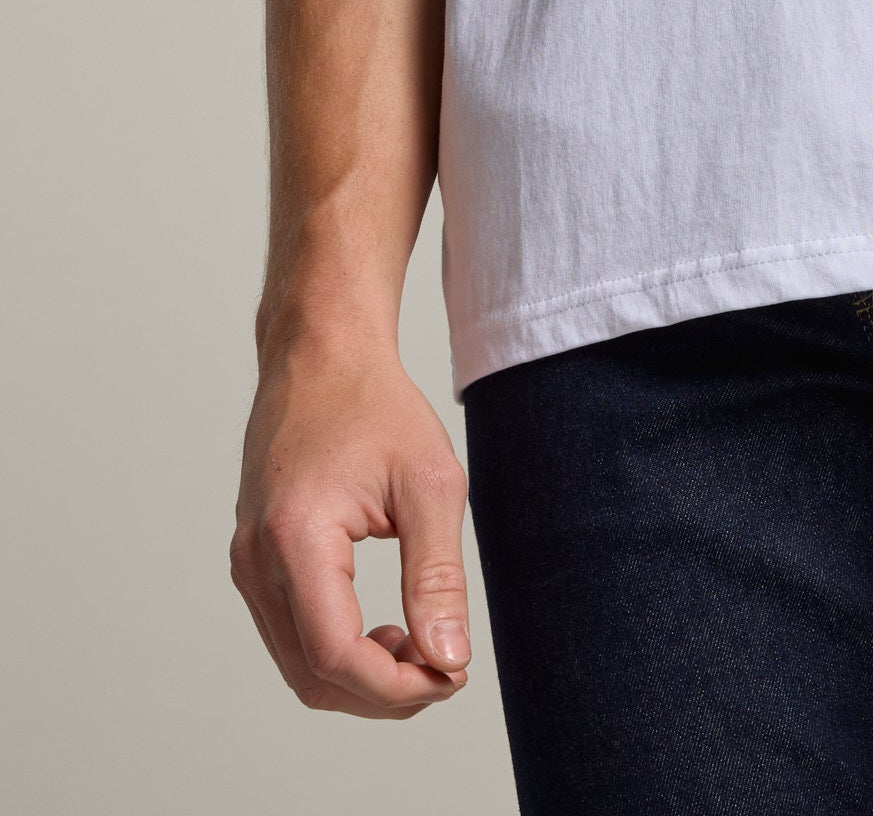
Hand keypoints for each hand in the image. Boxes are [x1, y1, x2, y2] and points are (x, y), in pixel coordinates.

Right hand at [230, 325, 472, 715]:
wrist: (320, 354)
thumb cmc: (375, 404)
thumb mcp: (429, 483)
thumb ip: (437, 577)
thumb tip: (449, 659)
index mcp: (296, 538)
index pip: (335, 656)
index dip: (395, 688)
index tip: (450, 677)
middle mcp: (256, 560)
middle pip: (313, 676)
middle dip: (383, 693)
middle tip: (445, 670)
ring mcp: (247, 563)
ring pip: (298, 666)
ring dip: (360, 678)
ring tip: (420, 645)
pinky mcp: (253, 562)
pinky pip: (291, 636)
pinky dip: (337, 652)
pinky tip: (385, 629)